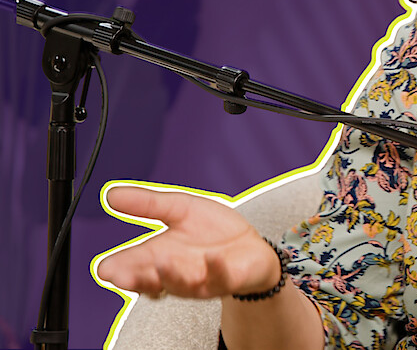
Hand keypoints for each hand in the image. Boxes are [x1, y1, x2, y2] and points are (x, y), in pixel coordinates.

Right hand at [97, 185, 279, 298]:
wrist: (250, 248)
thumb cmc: (212, 232)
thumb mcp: (179, 209)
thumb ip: (147, 204)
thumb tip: (110, 194)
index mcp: (157, 257)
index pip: (129, 268)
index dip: (116, 271)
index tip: (106, 269)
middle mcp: (174, 273)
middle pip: (149, 280)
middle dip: (136, 278)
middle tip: (121, 274)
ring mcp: (200, 280)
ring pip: (181, 283)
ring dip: (171, 273)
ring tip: (163, 261)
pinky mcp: (226, 279)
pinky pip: (220, 278)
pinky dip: (216, 269)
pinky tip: (212, 259)